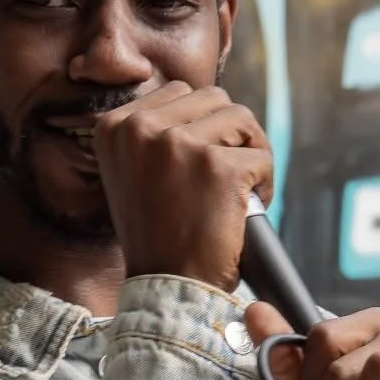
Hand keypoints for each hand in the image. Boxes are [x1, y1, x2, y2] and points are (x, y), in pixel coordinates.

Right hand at [94, 83, 273, 290]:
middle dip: (229, 134)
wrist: (165, 287)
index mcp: (114, 125)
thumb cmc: (156, 235)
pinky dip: (264, 183)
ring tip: (239, 188)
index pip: (178, 92)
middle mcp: (141, 127)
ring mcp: (179, 144)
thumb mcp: (132, 171)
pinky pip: (262, 157)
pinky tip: (245, 209)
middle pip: (213, 98)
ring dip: (250, 152)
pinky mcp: (217, 166)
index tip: (198, 163)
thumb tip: (202, 104)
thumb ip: (155, 133)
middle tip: (226, 175)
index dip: (200, 125)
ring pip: (242, 118)